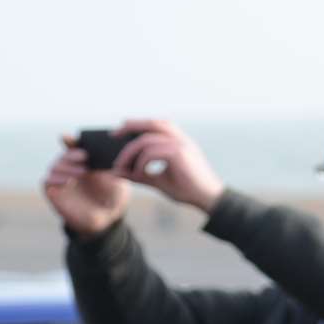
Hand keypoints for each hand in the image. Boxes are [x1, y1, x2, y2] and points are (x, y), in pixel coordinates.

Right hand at [43, 138, 129, 236]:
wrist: (107, 218)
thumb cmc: (113, 195)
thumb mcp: (116, 179)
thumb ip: (111, 166)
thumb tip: (112, 154)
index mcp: (83, 160)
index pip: (72, 146)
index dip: (69, 140)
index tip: (68, 138)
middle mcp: (70, 167)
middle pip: (63, 155)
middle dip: (72, 154)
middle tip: (84, 156)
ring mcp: (61, 180)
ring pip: (54, 167)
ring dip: (65, 167)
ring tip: (82, 172)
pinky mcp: (54, 193)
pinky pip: (47, 182)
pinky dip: (54, 179)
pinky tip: (68, 182)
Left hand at [109, 118, 225, 212]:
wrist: (209, 199)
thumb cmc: (188, 190)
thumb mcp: (159, 181)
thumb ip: (140, 175)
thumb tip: (119, 173)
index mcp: (178, 141)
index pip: (155, 125)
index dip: (137, 125)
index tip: (120, 133)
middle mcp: (180, 139)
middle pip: (150, 123)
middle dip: (130, 126)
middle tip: (114, 135)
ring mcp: (180, 144)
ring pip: (146, 140)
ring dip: (129, 153)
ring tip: (121, 166)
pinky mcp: (178, 153)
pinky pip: (150, 153)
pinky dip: (140, 164)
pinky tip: (139, 174)